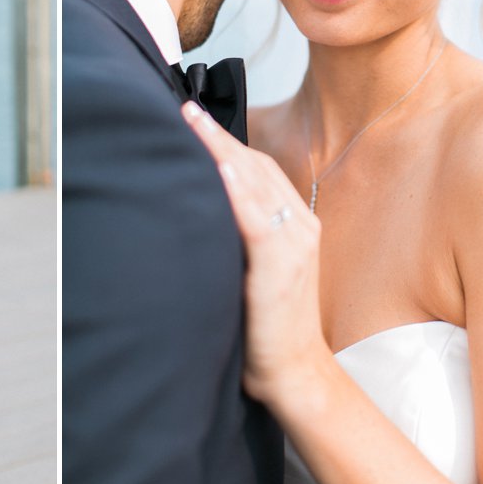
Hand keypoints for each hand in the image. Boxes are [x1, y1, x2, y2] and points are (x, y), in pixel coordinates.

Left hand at [182, 102, 330, 413]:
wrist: (294, 373)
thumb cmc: (269, 333)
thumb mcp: (252, 278)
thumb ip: (238, 245)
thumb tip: (197, 220)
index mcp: (294, 227)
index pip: (259, 171)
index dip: (227, 144)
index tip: (194, 120)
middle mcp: (299, 228)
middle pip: (256, 168)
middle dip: (219, 137)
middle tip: (184, 110)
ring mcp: (295, 244)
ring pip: (256, 185)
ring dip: (222, 151)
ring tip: (192, 124)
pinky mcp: (283, 266)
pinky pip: (259, 220)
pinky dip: (239, 193)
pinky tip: (219, 171)